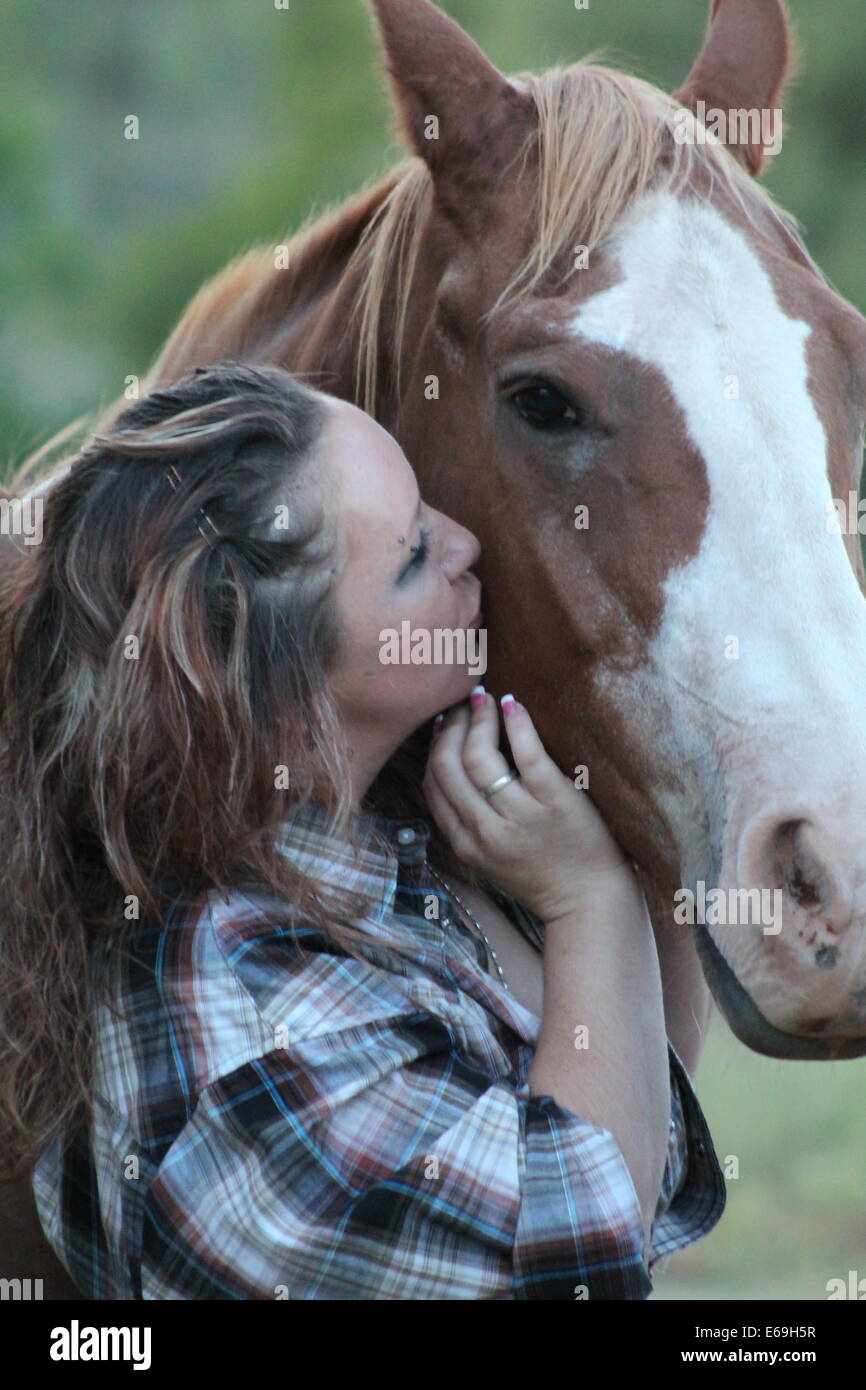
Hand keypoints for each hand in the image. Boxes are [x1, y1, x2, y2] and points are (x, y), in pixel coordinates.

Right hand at [422, 689, 634, 922]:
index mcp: (466, 844)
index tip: (446, 722)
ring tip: (486, 699)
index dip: (435, 746)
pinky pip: (528, 755)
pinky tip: (512, 704)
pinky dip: (516, 724)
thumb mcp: (489, 859)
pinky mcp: (556, 803)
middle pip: (448, 766)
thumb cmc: (541, 874)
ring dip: (479, 719)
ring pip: (479, 758)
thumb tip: (453, 764)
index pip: (434, 785)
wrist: (589, 901)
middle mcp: (486, 832)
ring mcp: (521, 818)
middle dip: (452, 726)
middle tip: (465, 703)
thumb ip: (467, 821)